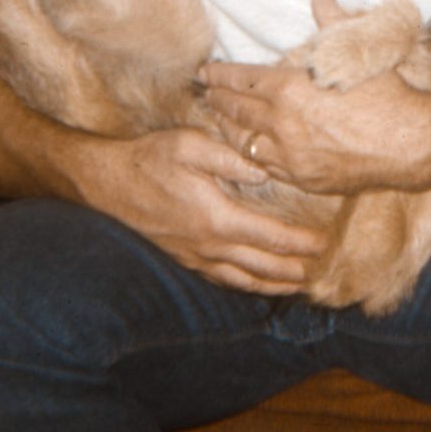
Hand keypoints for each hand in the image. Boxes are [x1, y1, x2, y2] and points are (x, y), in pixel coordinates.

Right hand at [73, 126, 326, 294]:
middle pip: (263, 266)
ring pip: (242, 279)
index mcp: (217, 219)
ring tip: (299, 286)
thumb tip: (265, 172)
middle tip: (323, 272)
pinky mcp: (183, 258)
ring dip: (274, 284)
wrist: (106, 183)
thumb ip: (230, 159)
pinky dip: (245, 284)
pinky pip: (221, 278)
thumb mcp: (191, 145)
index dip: (301, 243)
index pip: (272, 237)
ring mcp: (194, 256)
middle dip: (295, 270)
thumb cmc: (150, 159)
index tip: (325, 243)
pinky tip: (256, 283)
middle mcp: (209, 245)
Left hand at [201, 47, 430, 197]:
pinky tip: (253, 149)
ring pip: (245, 143)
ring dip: (229, 130)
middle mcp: (283, 124)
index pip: (242, 79)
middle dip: (218, 100)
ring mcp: (291, 156)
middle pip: (236, 111)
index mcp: (291, 89)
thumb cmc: (389, 96)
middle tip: (207, 94)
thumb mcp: (357, 55)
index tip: (205, 73)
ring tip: (221, 120)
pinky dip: (254, 155)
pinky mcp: (303, 179)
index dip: (220, 75)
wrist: (413, 144)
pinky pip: (267, 168)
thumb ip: (331, 23)